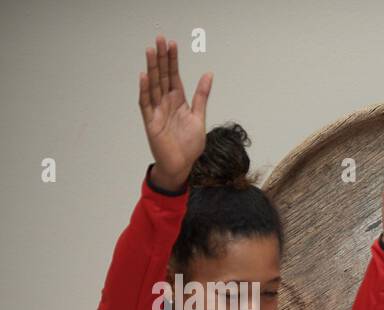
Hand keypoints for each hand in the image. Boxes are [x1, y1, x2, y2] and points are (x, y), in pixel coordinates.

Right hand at [138, 35, 210, 192]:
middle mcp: (166, 103)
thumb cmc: (189, 144)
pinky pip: (146, 103)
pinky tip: (144, 76)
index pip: (174, 76)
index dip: (173, 60)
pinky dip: (145, 90)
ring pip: (153, 85)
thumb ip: (202, 96)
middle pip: (163, 76)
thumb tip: (208, 74)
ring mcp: (157, 111)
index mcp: (178, 101)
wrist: (182, 165)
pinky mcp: (151, 122)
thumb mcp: (199, 117)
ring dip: (152, 68)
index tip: (172, 44)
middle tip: (160, 39)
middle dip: (162, 58)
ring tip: (150, 51)